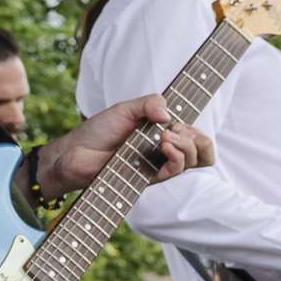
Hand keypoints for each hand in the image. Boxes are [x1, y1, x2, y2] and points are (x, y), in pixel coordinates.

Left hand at [36, 94, 213, 201]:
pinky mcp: (150, 177)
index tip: (182, 120)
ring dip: (186, 145)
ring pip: (194, 160)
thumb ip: (149, 103)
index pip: (195, 134)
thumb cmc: (99, 130)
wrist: (76, 152)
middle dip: (199, 137)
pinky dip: (176, 157)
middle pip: (203, 150)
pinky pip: (175, 171)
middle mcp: (165, 150)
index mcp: (163, 132)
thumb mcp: (126, 109)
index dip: (196, 128)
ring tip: (165, 136)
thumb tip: (169, 115)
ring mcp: (159, 164)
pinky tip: (164, 146)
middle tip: (176, 128)